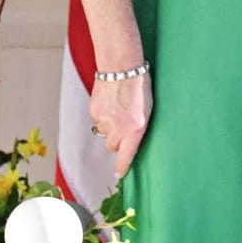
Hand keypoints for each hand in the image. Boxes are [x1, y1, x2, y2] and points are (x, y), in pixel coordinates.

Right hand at [90, 59, 153, 178]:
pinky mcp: (94, 112)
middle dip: (117, 140)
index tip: (119, 175)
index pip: (127, 154)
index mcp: (135, 128)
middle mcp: (118, 127)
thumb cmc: (139, 87)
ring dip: (110, 127)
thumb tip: (130, 142)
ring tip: (118, 110)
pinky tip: (110, 104)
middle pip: (112, 146)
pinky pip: (97, 121)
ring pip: (104, 133)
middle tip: (123, 126)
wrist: (121, 67)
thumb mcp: (147, 111)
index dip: (122, 167)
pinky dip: (103, 116)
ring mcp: (104, 120)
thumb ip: (138, 129)